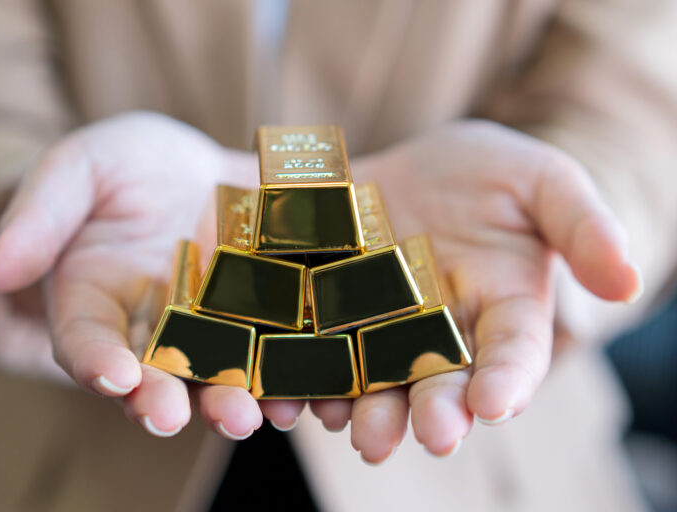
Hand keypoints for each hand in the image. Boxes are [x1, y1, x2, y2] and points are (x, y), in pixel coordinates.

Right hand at [0, 111, 287, 439]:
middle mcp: (151, 329)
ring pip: (215, 373)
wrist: (186, 166)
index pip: (84, 341)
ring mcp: (209, 328)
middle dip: (165, 398)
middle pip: (153, 375)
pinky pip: (271, 348)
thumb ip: (39, 216)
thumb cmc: (120, 168)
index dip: (94, 361)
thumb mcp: (78, 169)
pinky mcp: (259, 317)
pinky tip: (305, 383)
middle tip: (176, 416)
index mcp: (95, 301)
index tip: (113, 377)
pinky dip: (285, 369)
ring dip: (230, 398)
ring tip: (251, 415)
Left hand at [298, 120, 641, 461]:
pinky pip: (317, 351)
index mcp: (502, 310)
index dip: (508, 378)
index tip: (496, 402)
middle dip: (434, 410)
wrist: (416, 166)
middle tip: (430, 433)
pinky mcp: (332, 315)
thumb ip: (582, 226)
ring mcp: (383, 330)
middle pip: (440, 382)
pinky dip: (303, 376)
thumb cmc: (489, 174)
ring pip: (375, 381)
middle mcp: (442, 334)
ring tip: (348, 423)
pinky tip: (289, 393)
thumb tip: (626, 281)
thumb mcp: (541, 182)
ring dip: (364, 409)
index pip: (513, 352)